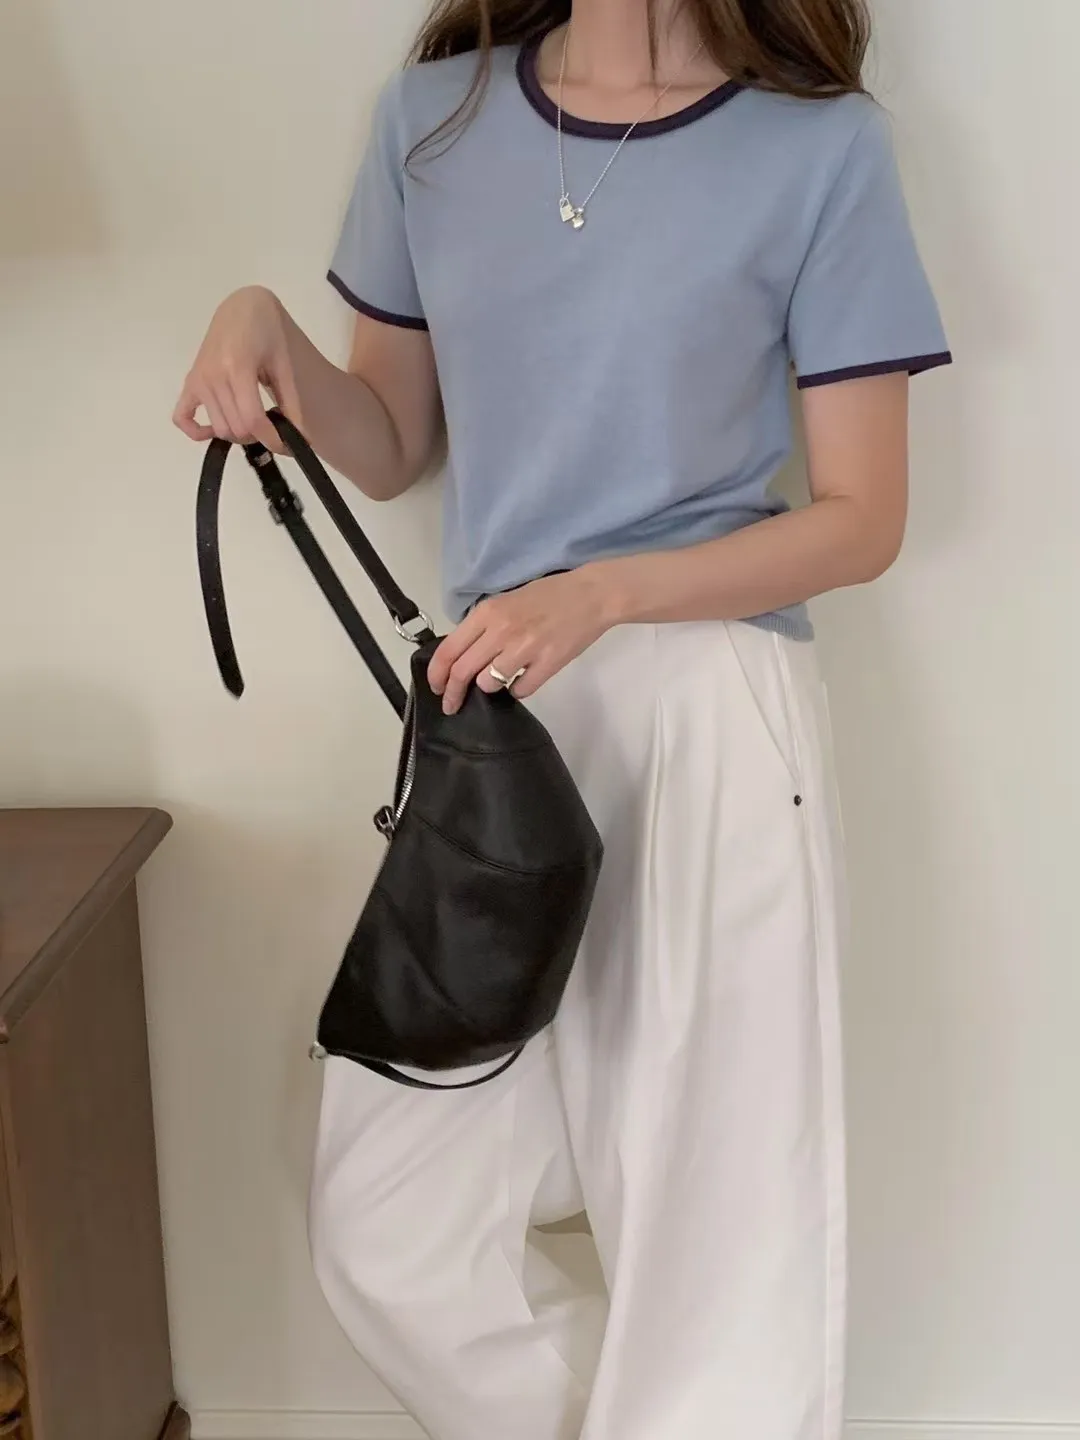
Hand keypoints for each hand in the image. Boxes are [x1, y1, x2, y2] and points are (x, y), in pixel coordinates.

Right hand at [173, 286, 301, 452]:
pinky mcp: (190, 382)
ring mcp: (198, 380)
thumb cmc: (267, 332)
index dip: (272, 439)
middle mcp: (213, 376)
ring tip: (253, 422)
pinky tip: (213, 431)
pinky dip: (196, 431)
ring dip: (237, 434)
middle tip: (273, 428)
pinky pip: (182, 417)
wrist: (241, 309)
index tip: (286, 445)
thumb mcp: (284, 363)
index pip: (252, 420)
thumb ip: (291, 400)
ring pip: (218, 428)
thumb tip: (300, 437)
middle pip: (236, 428)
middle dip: (259, 437)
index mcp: (238, 368)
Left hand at [428, 569, 617, 714]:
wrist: (591, 595)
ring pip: (489, 684)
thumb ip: (483, 625)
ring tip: (499, 679)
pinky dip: (517, 690)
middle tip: (452, 704)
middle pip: (463, 672)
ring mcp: (525, 649)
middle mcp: (501, 631)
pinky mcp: (547, 664)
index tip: (437, 688)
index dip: (437, 674)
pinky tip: (523, 680)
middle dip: (453, 694)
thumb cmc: (548, 595)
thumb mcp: (507, 600)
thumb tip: (463, 654)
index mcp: (488, 613)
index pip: (449, 650)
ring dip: (488, 687)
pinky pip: (520, 690)